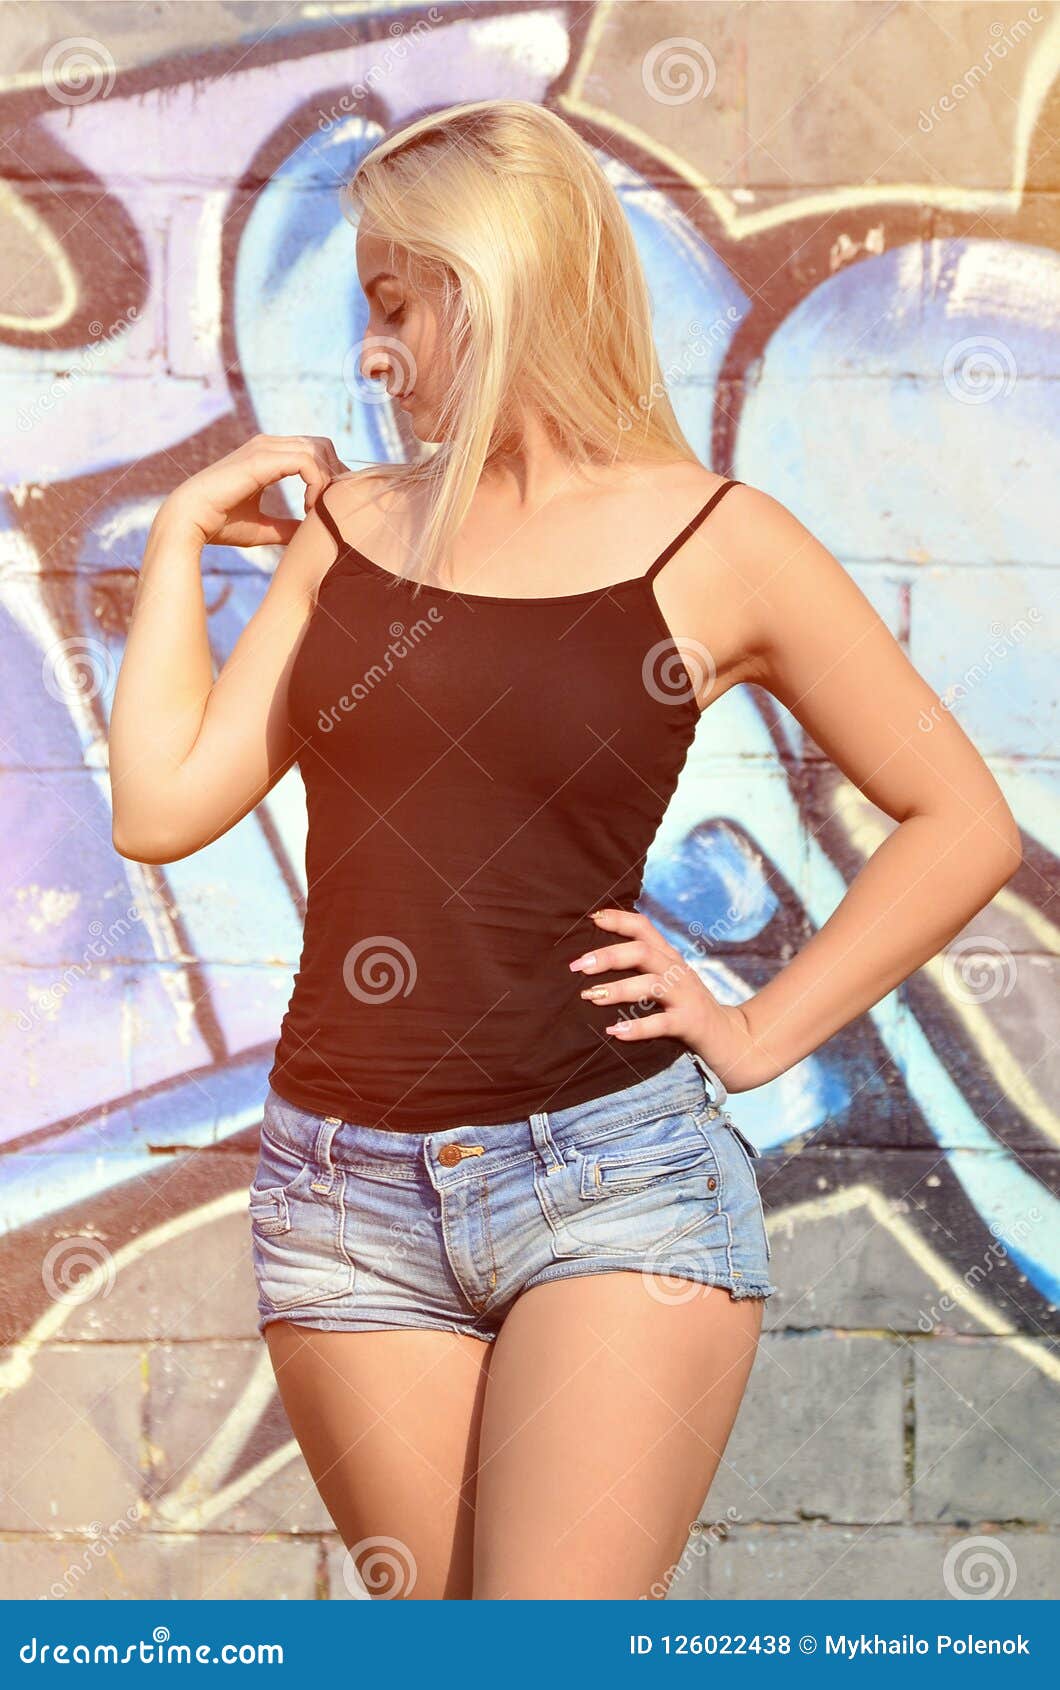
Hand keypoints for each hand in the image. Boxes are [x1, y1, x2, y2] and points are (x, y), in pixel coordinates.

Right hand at [163, 433, 348, 547]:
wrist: (189, 520)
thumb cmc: (219, 524)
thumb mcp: (262, 527)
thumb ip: (286, 527)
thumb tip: (307, 534)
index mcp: (267, 455)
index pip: (313, 451)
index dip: (328, 477)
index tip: (324, 509)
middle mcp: (267, 445)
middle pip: (321, 446)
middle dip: (334, 475)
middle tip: (330, 507)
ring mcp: (264, 448)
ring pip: (317, 450)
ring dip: (326, 481)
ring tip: (315, 510)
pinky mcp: (262, 459)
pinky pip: (306, 462)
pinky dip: (316, 484)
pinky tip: (307, 508)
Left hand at [568, 906, 761, 1090]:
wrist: (732, 1040)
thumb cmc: (687, 1010)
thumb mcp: (668, 983)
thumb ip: (642, 969)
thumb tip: (594, 961)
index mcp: (670, 958)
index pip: (645, 928)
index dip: (619, 920)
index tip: (592, 917)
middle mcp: (679, 972)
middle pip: (644, 952)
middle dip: (609, 956)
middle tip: (578, 966)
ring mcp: (687, 997)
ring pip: (652, 985)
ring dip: (619, 989)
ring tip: (591, 996)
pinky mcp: (691, 1024)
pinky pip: (663, 1023)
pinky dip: (638, 1027)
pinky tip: (615, 1032)